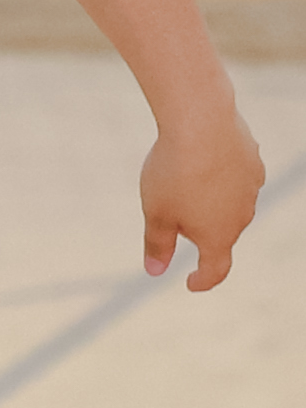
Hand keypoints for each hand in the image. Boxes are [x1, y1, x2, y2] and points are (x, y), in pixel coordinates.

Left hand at [142, 111, 264, 289]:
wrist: (202, 124)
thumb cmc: (174, 172)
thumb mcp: (156, 212)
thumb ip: (157, 244)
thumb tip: (154, 271)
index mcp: (219, 236)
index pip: (216, 269)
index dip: (202, 280)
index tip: (190, 283)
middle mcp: (242, 218)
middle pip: (219, 232)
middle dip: (196, 228)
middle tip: (169, 207)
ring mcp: (251, 190)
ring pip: (227, 203)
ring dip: (207, 199)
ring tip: (183, 177)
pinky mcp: (253, 164)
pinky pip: (233, 177)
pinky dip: (218, 175)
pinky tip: (202, 157)